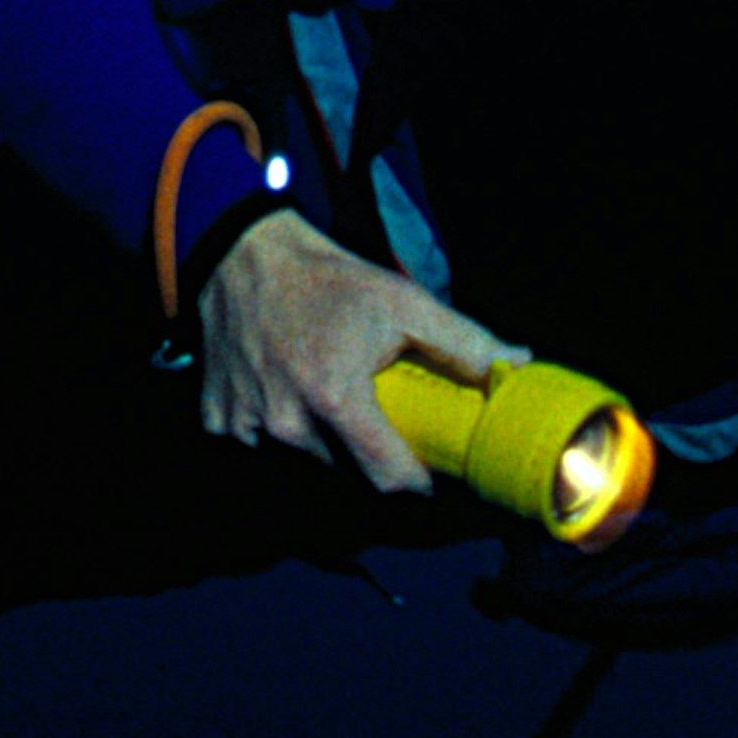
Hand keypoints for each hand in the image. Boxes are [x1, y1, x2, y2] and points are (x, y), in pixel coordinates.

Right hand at [194, 212, 525, 494]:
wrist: (242, 255)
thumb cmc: (328, 279)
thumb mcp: (401, 300)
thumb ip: (462, 340)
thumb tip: (518, 364)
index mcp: (336, 399)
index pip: (388, 481)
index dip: (415, 482)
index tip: (425, 471)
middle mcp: (288, 425)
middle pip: (347, 475)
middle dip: (367, 459)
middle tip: (378, 424)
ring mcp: (247, 426)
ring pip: (303, 465)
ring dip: (323, 447)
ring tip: (330, 403)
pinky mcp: (218, 421)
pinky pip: (258, 448)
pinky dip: (276, 434)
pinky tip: (284, 396)